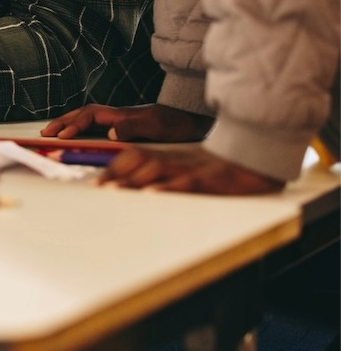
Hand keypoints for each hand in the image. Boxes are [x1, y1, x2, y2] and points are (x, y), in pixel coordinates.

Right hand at [41, 103, 211, 141]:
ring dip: (67, 123)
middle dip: (62, 122)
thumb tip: (110, 132)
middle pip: (81, 114)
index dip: (74, 126)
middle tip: (44, 132)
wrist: (192, 119)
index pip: (89, 117)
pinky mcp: (123, 126)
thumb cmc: (175, 124)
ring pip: (86, 118)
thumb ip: (132, 127)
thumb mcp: (156, 126)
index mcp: (119, 114)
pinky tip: (76, 133)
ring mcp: (118, 119)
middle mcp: (115, 115)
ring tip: (52, 131)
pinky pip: (93, 124)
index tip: (61, 137)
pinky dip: (79, 127)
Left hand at [102, 146, 283, 193]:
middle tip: (96, 188)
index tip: (96, 181)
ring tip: (112, 190)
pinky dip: (167, 188)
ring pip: (156, 170)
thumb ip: (165, 172)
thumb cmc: (218, 166)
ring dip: (132, 180)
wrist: (254, 156)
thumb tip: (141, 189)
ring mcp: (190, 168)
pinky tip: (151, 195)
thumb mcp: (188, 165)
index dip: (113, 167)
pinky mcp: (207, 179)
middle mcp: (174, 159)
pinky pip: (184, 182)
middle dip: (115, 174)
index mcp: (168, 156)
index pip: (134, 156)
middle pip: (138, 162)